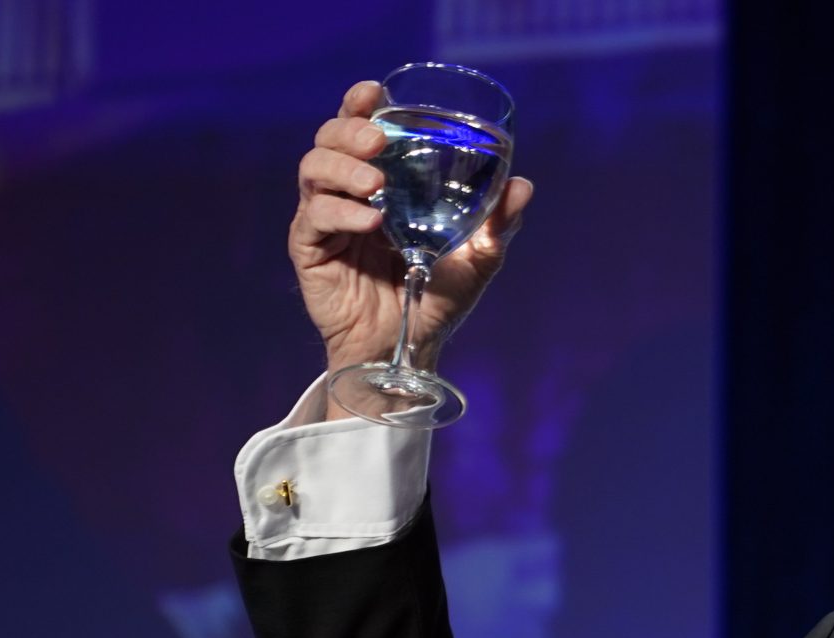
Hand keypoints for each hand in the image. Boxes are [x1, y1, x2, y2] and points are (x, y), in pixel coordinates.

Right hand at [291, 80, 535, 382]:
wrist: (406, 348)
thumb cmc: (434, 298)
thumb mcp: (476, 259)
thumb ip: (497, 223)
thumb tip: (523, 185)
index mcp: (379, 184)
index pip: (358, 131)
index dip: (359, 105)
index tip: (373, 92)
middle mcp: (346, 193)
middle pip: (328, 140)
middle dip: (349, 129)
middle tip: (378, 140)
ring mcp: (325, 219)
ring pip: (313, 170)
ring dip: (343, 169)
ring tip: (375, 185)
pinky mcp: (310, 249)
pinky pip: (315, 218)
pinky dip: (340, 213)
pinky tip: (369, 223)